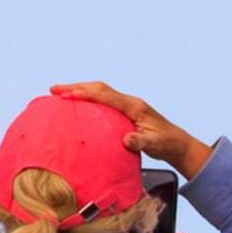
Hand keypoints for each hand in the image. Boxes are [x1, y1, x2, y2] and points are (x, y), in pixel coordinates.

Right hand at [49, 81, 214, 178]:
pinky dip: (87, 98)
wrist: (177, 144)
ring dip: (79, 90)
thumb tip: (127, 140)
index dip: (85, 94)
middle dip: (75, 87)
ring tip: (58, 93)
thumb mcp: (155, 145)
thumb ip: (141, 142)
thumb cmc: (167, 144)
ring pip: (99, 92)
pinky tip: (76, 105)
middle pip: (98, 88)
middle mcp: (130, 102)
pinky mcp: (125, 111)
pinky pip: (102, 100)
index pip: (105, 96)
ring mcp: (127, 105)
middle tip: (53, 89)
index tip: (66, 95)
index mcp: (134, 107)